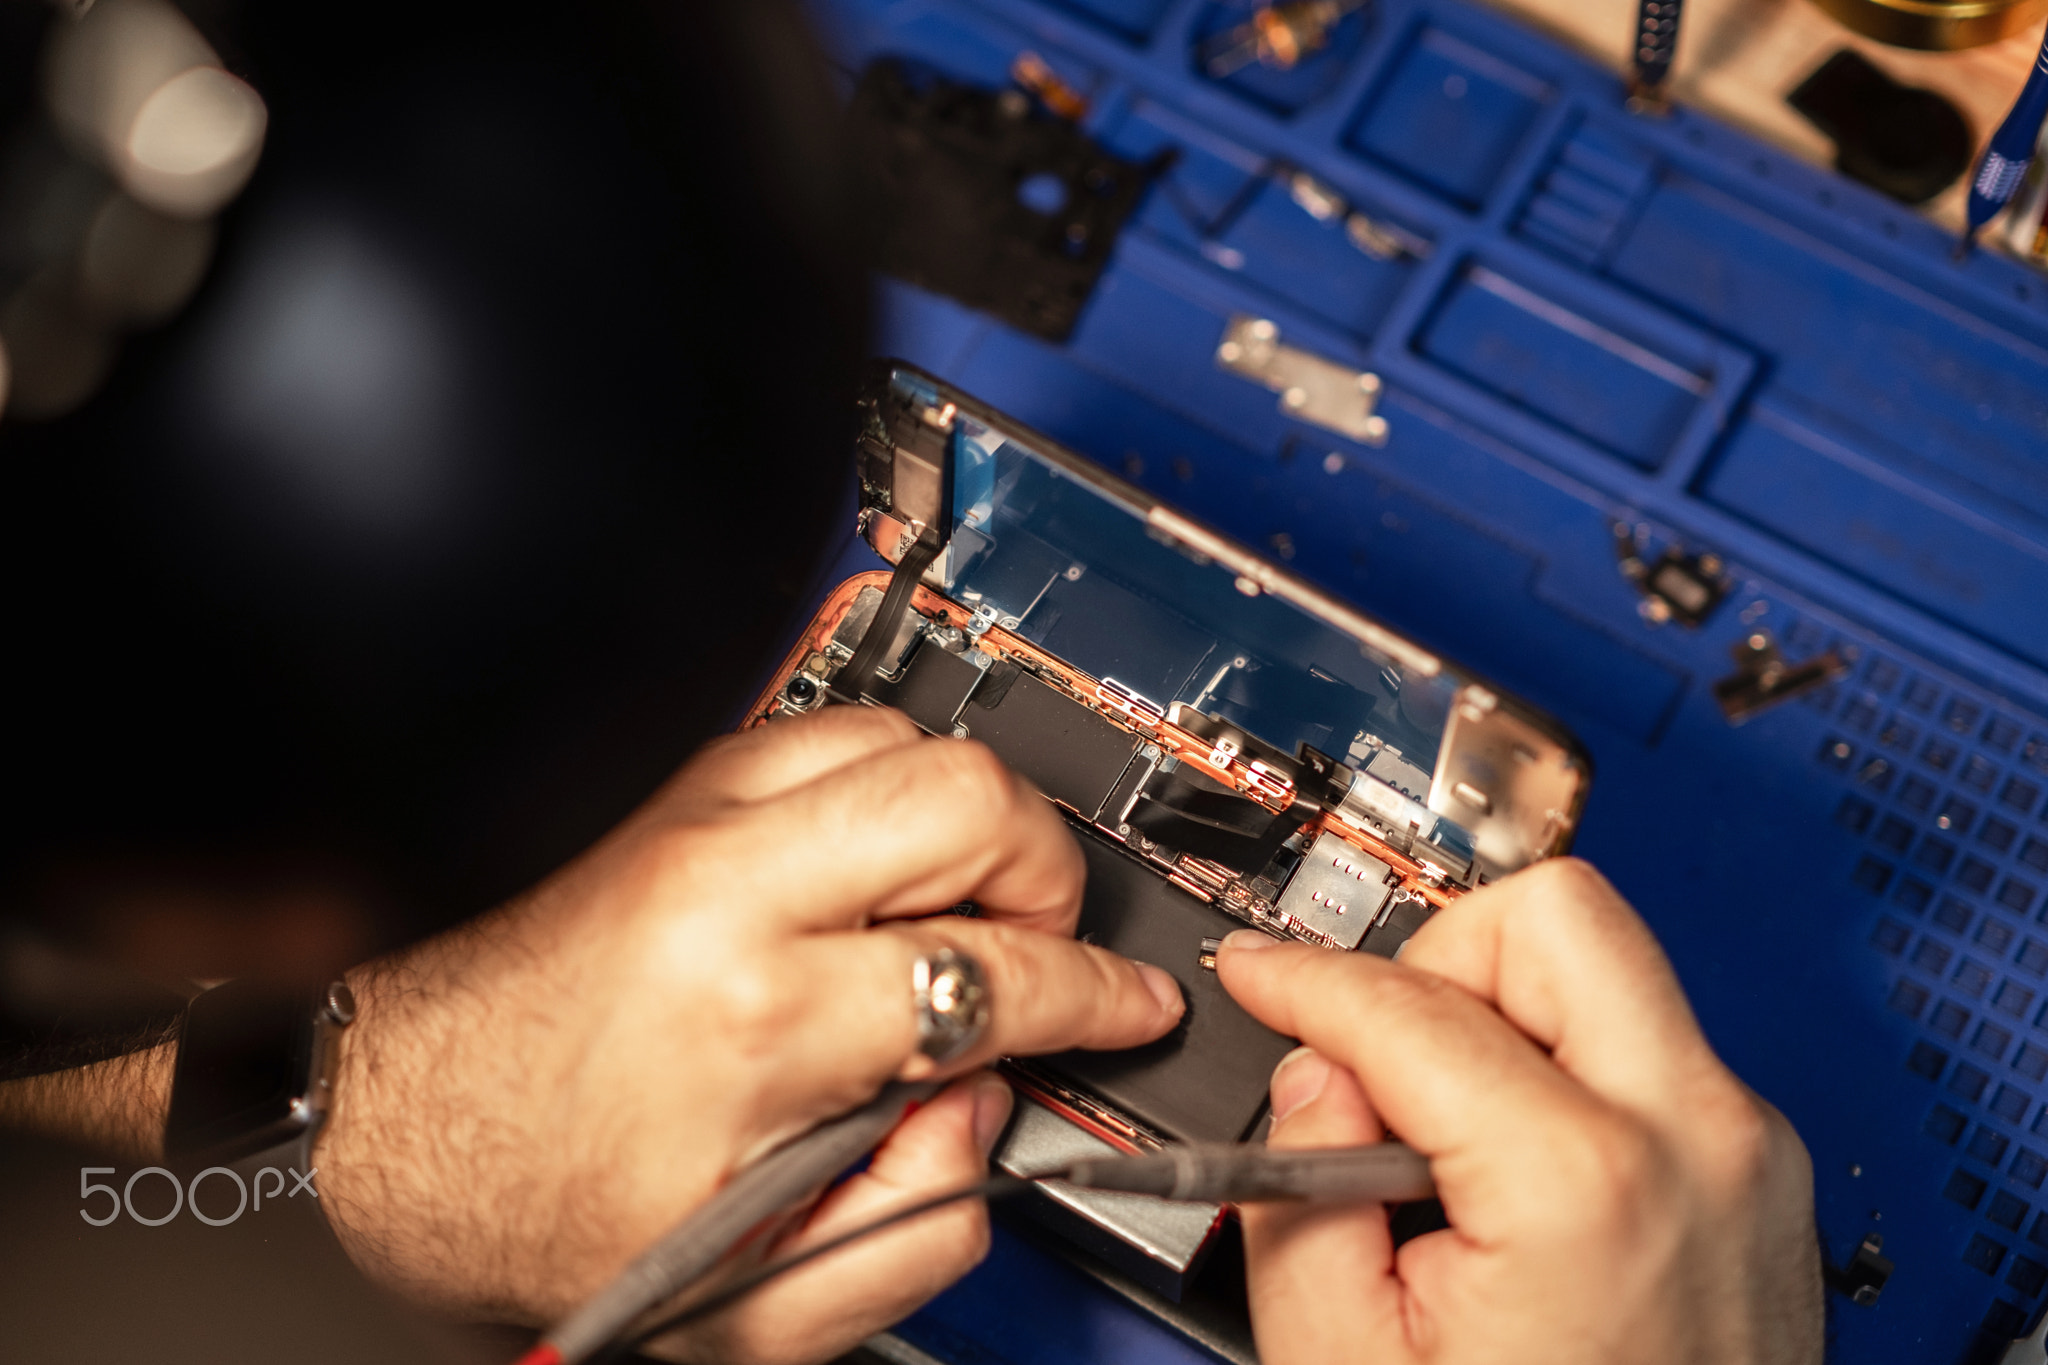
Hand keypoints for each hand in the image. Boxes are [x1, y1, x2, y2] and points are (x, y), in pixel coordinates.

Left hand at [315, 705, 1184, 1362]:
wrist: (407, 1119)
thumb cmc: (549, 1198)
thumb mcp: (752, 1304)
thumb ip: (914, 1229)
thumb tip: (983, 1110)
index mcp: (757, 1020)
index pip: (997, 972)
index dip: (1096, 998)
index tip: (1124, 1006)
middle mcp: (730, 890)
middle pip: (972, 800)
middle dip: (1045, 876)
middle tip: (1033, 948)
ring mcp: (702, 819)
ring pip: (913, 741)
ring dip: (969, 825)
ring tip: (954, 912)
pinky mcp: (684, 789)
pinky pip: (841, 731)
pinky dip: (891, 789)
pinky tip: (881, 870)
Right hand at [1216, 859, 1820, 1364]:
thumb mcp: (1344, 1360)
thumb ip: (1300, 1192)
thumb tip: (1317, 1081)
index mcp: (1581, 1181)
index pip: (1411, 1006)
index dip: (1306, 980)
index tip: (1264, 978)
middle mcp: (1694, 1138)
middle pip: (1556, 916)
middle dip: (1441, 958)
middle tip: (1383, 1049)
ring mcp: (1744, 1154)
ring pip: (1610, 967)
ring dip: (1504, 1009)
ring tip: (1443, 1126)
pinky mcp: (1757, 1179)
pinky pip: (1646, 1047)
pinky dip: (1562, 1065)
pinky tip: (1508, 1169)